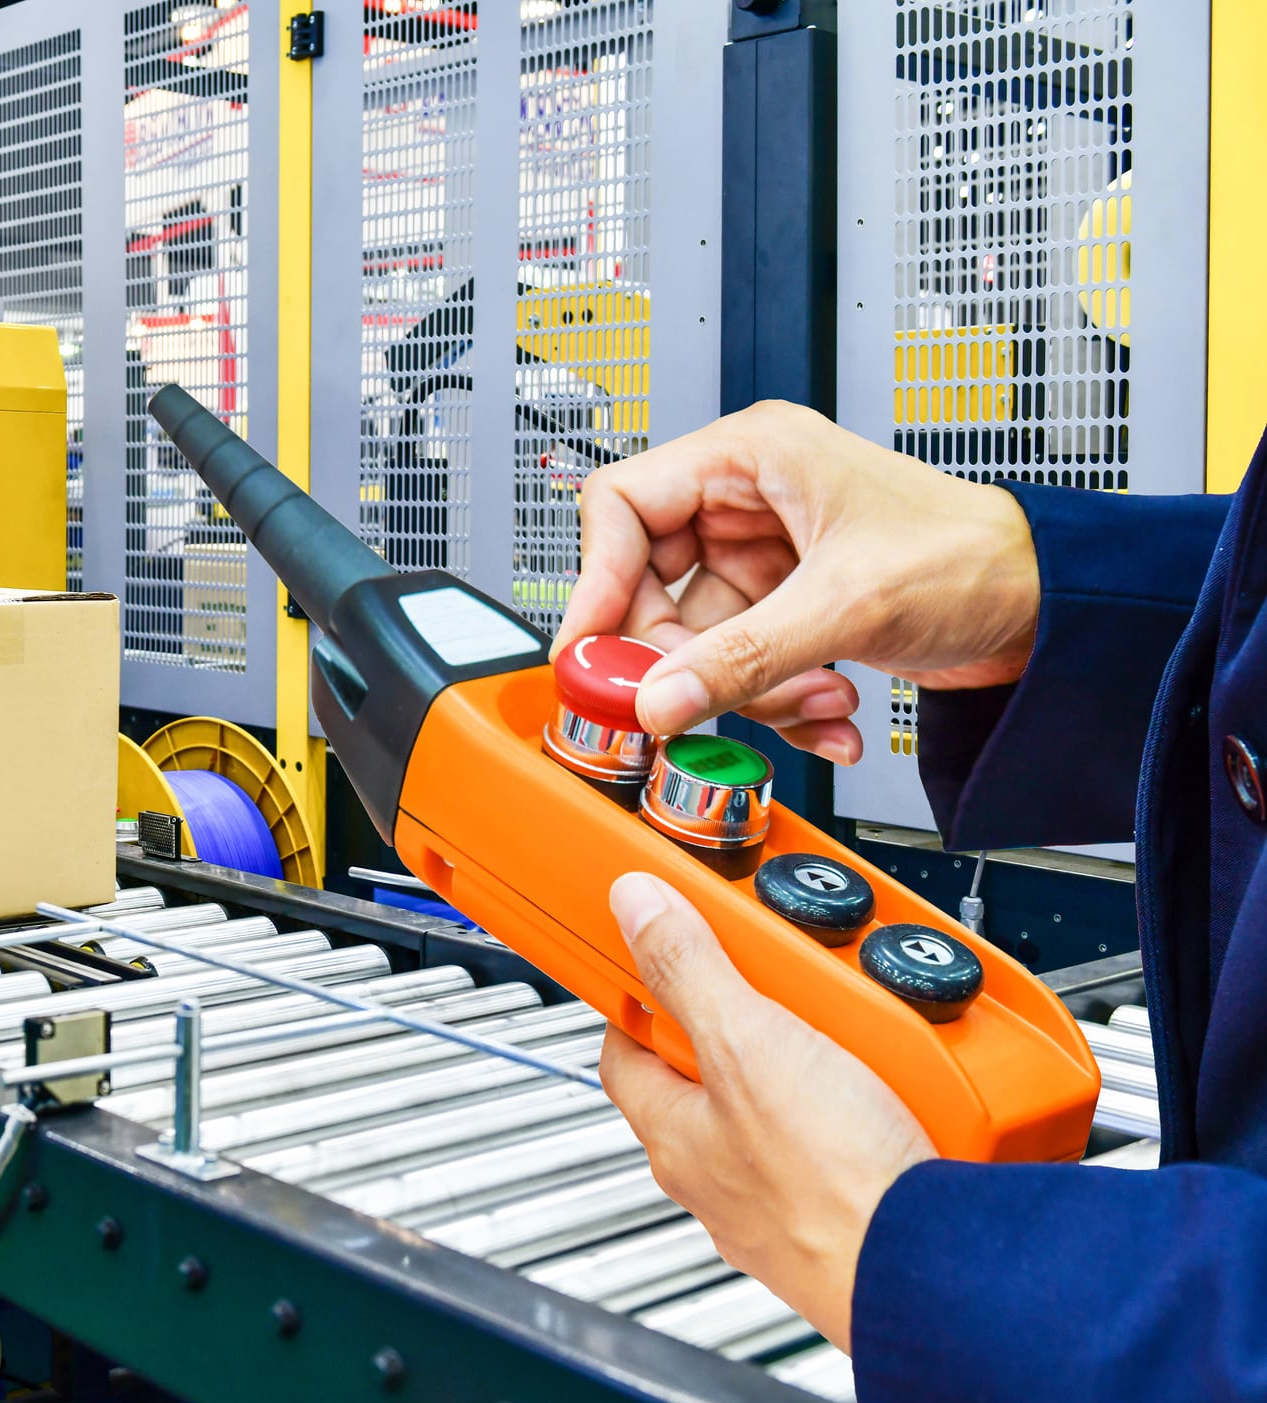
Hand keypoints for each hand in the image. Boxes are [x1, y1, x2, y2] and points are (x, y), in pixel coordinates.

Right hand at [557, 401, 1040, 762]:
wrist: (1052, 607)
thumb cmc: (977, 555)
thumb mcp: (847, 603)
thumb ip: (741, 658)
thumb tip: (656, 698)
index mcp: (751, 457)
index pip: (623, 506)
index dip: (595, 578)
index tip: (586, 649)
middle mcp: (746, 504)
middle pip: (650, 588)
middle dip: (682, 657)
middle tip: (688, 702)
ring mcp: (764, 561)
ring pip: (695, 642)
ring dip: (750, 689)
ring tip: (813, 696)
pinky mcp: (785, 612)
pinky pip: (739, 668)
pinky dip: (777, 703)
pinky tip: (828, 709)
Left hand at [600, 873, 935, 1350]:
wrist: (933, 1268)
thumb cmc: (832, 1184)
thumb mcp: (746, 1044)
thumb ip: (689, 970)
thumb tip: (634, 908)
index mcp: (675, 1134)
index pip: (626, 1049)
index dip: (639, 996)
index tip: (658, 959)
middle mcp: (720, 1174)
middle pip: (710, 1072)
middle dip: (745, 1022)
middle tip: (782, 987)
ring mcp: (784, 1198)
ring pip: (780, 1105)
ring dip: (810, 1062)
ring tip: (850, 1028)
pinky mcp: (850, 1209)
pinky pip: (843, 1138)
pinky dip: (864, 1106)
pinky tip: (897, 1086)